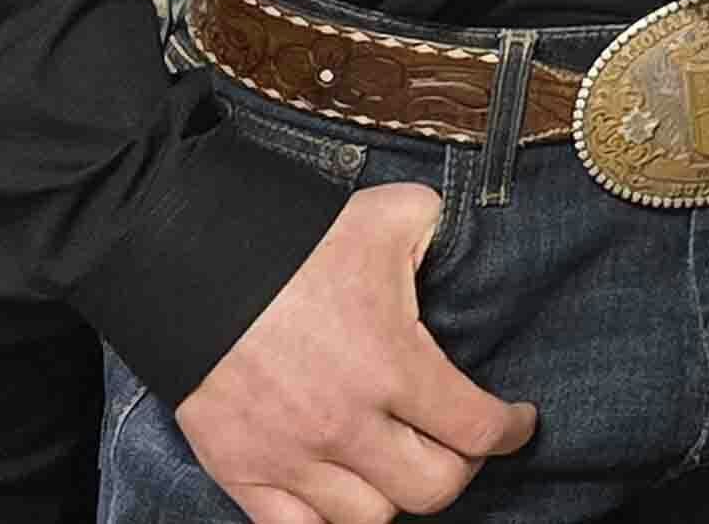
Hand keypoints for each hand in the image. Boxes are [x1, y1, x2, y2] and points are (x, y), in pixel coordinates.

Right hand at [173, 183, 536, 523]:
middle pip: (432, 489)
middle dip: (458, 466)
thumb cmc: (295, 242)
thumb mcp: (389, 216)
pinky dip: (325, 521)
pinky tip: (341, 495)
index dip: (511, 430)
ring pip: (369, 518)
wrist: (191, 267)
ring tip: (397, 465)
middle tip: (457, 443)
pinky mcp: (241, 472)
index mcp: (394, 367)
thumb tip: (454, 237)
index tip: (518, 421)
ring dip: (392, 495)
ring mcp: (292, 457)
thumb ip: (437, 228)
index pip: (478, 430)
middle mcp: (347, 425)